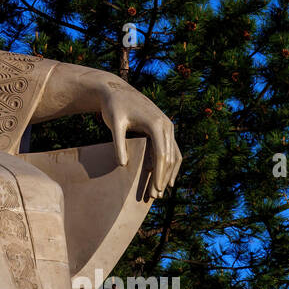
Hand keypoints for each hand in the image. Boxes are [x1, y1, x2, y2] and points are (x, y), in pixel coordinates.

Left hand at [96, 80, 181, 200]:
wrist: (115, 91)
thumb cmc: (113, 107)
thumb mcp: (113, 124)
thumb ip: (118, 144)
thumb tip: (122, 165)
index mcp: (156, 124)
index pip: (161, 155)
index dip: (159, 174)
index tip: (155, 190)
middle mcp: (166, 125)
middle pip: (169, 157)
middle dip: (163, 178)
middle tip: (155, 197)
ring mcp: (167, 126)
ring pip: (174, 154)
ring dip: (169, 173)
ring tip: (161, 191)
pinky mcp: (164, 128)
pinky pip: (171, 149)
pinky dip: (170, 164)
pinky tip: (165, 178)